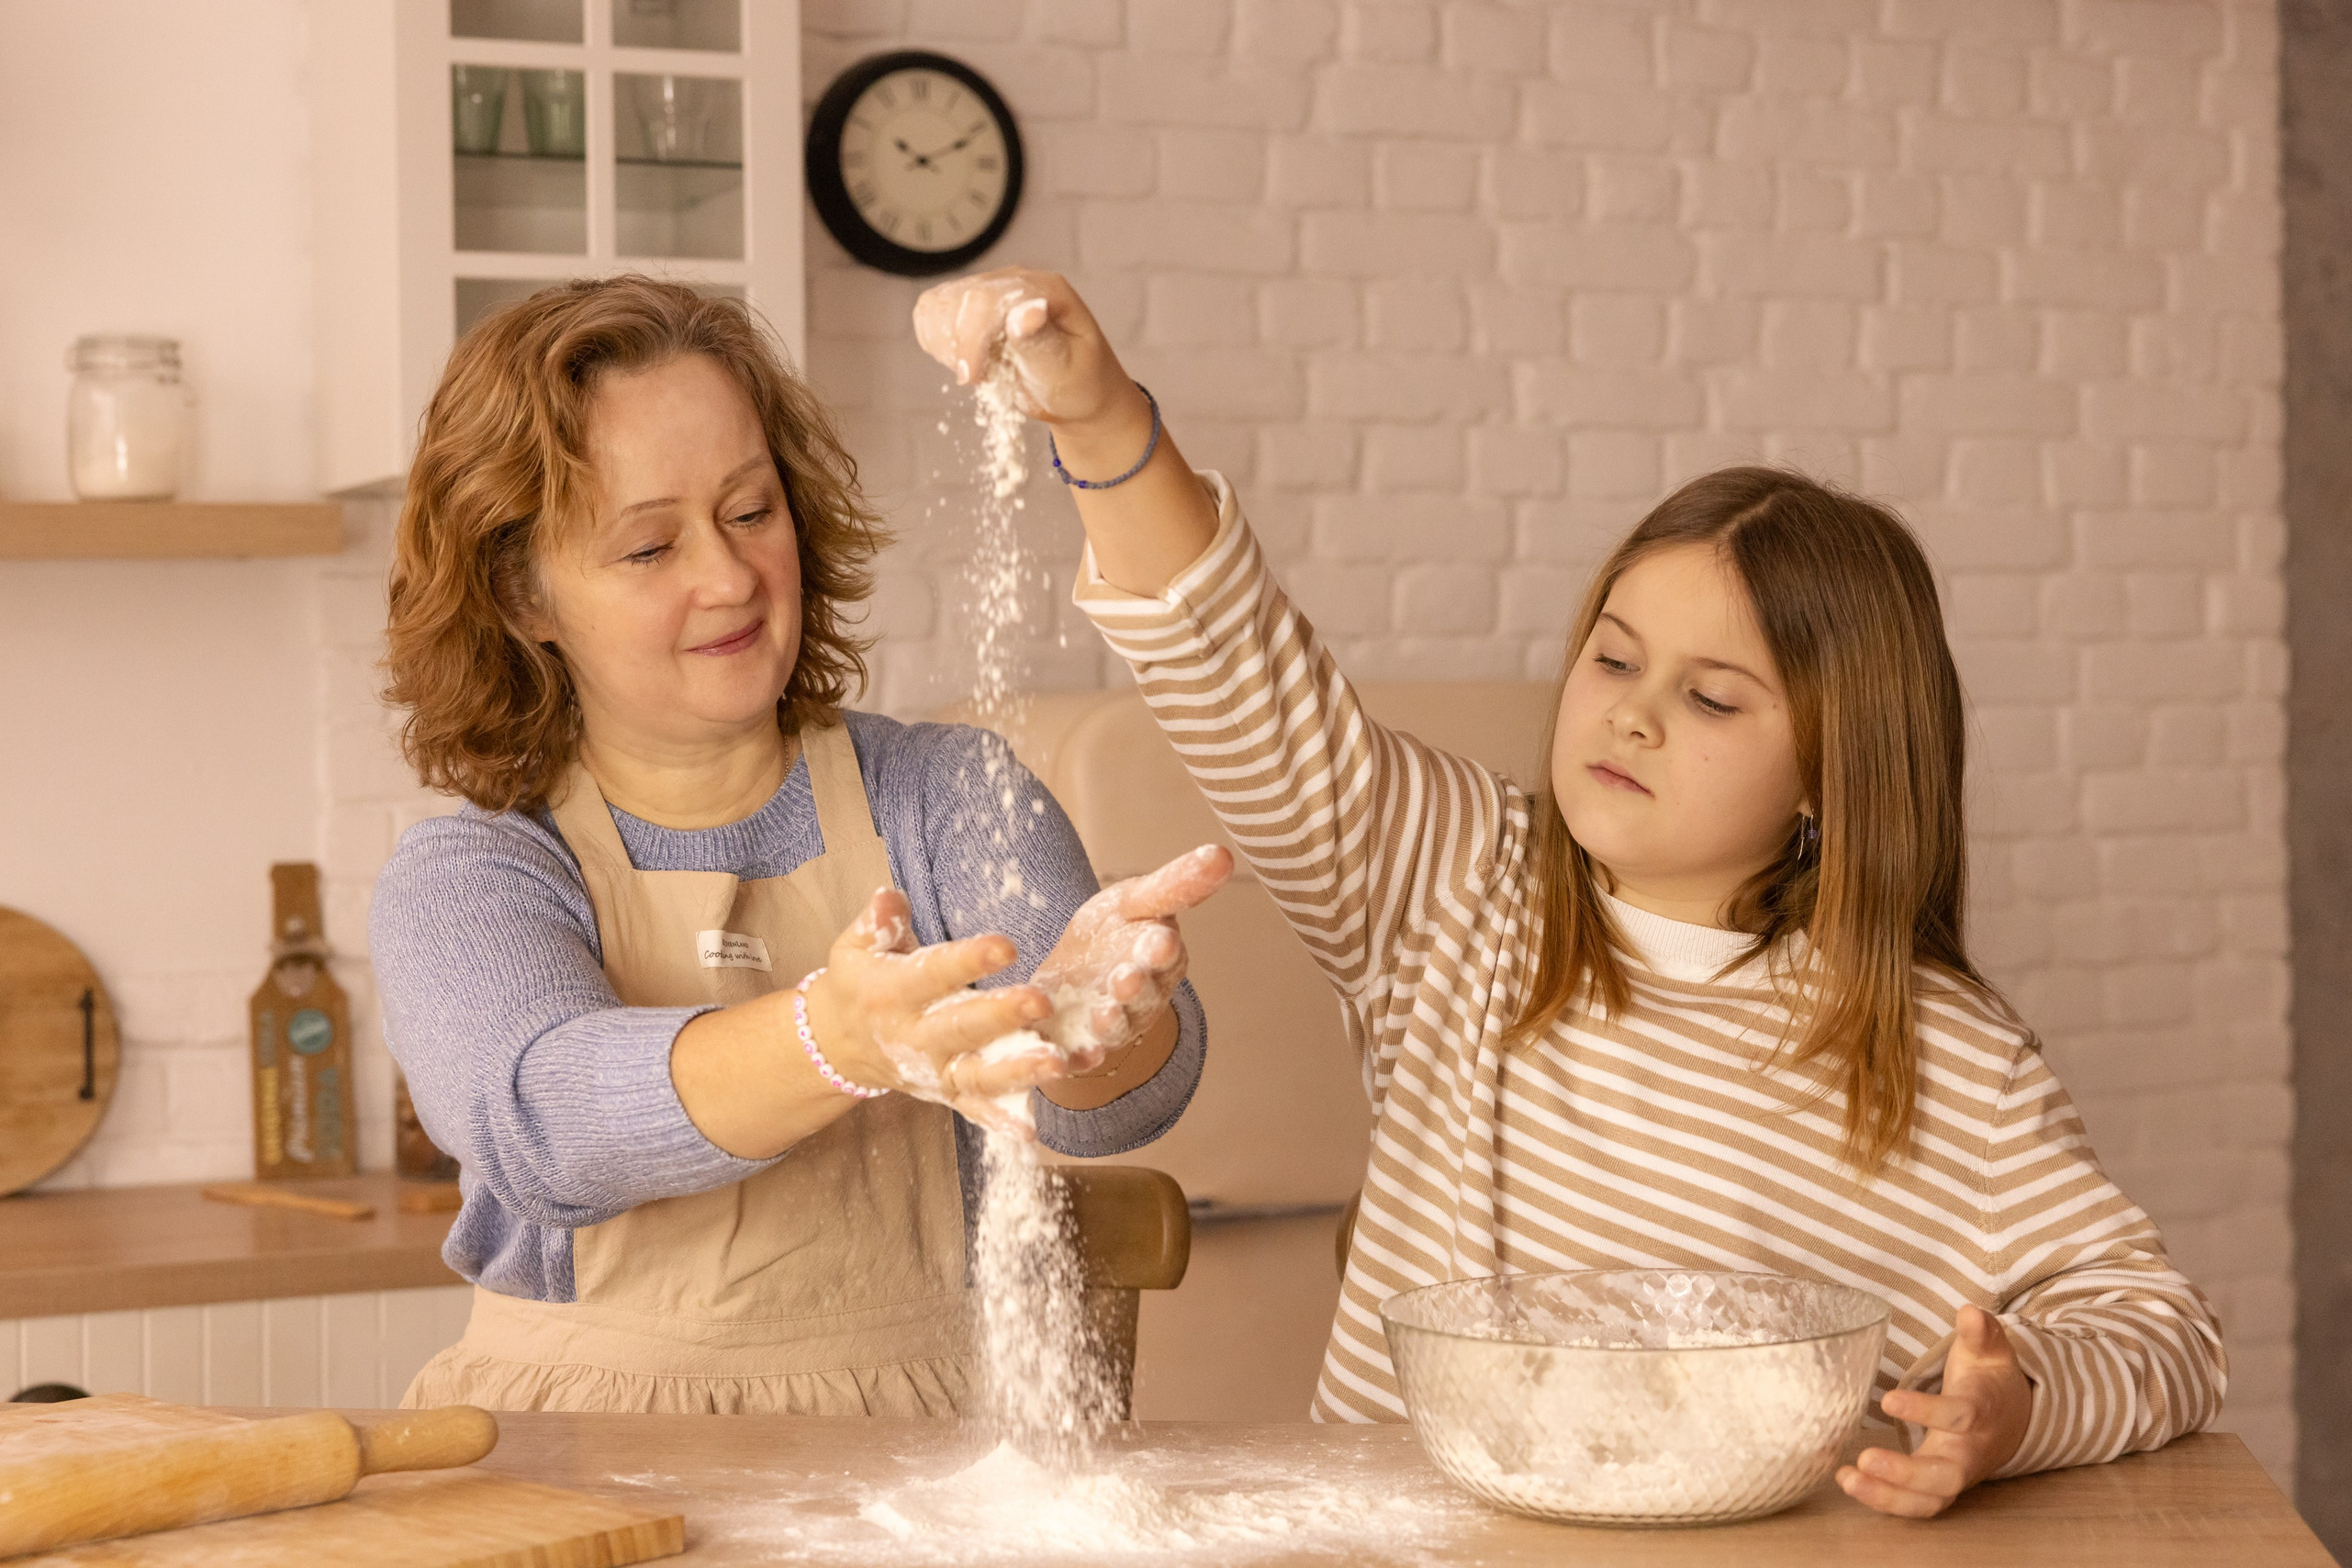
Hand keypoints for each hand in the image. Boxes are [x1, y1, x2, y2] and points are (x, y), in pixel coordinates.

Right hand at [803, 888, 1064, 1139]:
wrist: (837, 1043)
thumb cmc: (858, 982)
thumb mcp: (854, 947)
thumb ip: (877, 923)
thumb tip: (890, 897)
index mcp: (891, 993)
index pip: (933, 974)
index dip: (968, 960)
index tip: (1006, 946)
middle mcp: (913, 1036)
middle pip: (961, 1027)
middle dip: (1003, 1015)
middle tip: (1044, 1002)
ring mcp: (931, 1071)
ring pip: (977, 1075)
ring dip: (1017, 1071)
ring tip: (1057, 1063)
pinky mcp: (945, 1094)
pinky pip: (975, 1109)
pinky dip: (1001, 1121)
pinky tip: (1032, 1131)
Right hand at [911, 267, 1143, 431]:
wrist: (1074, 394)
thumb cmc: (1078, 385)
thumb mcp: (1067, 371)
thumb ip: (1043, 343)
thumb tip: (1026, 311)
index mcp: (1046, 289)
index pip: (988, 297)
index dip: (970, 339)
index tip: (970, 379)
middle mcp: (1015, 280)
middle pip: (957, 298)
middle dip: (959, 347)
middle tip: (984, 381)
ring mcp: (990, 289)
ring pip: (937, 304)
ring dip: (947, 345)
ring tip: (981, 370)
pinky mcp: (971, 306)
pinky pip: (931, 313)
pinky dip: (937, 341)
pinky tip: (966, 361)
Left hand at [1030, 846, 1233, 1070]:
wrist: (1071, 976)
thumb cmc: (1110, 934)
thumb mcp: (1134, 901)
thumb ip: (1174, 885)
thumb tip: (1224, 854)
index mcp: (1159, 958)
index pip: (1165, 954)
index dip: (1161, 949)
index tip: (1159, 938)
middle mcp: (1141, 998)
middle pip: (1142, 995)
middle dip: (1135, 987)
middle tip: (1127, 976)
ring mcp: (1111, 1026)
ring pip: (1115, 1028)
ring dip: (1112, 1023)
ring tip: (1103, 1014)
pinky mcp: (1077, 1046)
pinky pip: (1079, 1058)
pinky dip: (1075, 1060)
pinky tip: (1066, 1058)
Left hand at [1838, 1305, 2033, 1517]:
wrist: (2014, 1419)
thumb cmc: (1990, 1379)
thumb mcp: (1990, 1350)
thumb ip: (1980, 1332)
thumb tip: (1969, 1311)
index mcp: (1982, 1412)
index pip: (1959, 1417)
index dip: (1926, 1411)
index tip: (1888, 1399)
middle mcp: (1970, 1450)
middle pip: (1946, 1474)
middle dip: (1906, 1472)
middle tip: (1865, 1458)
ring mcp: (1956, 1474)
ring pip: (1931, 1499)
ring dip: (1889, 1496)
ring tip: (1847, 1478)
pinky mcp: (1941, 1487)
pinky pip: (1919, 1505)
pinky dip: (1887, 1502)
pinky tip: (1849, 1482)